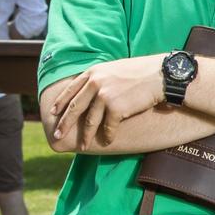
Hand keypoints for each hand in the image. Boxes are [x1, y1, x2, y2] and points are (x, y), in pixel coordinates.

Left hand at [50, 54, 165, 149]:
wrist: (161, 75)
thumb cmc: (142, 72)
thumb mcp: (115, 69)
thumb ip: (101, 78)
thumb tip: (90, 91)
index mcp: (94, 72)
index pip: (71, 90)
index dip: (60, 103)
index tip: (52, 113)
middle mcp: (95, 83)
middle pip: (75, 107)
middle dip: (65, 124)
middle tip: (57, 135)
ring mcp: (104, 96)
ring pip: (90, 121)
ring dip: (86, 135)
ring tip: (82, 145)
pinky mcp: (116, 108)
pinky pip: (108, 127)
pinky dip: (107, 136)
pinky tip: (107, 141)